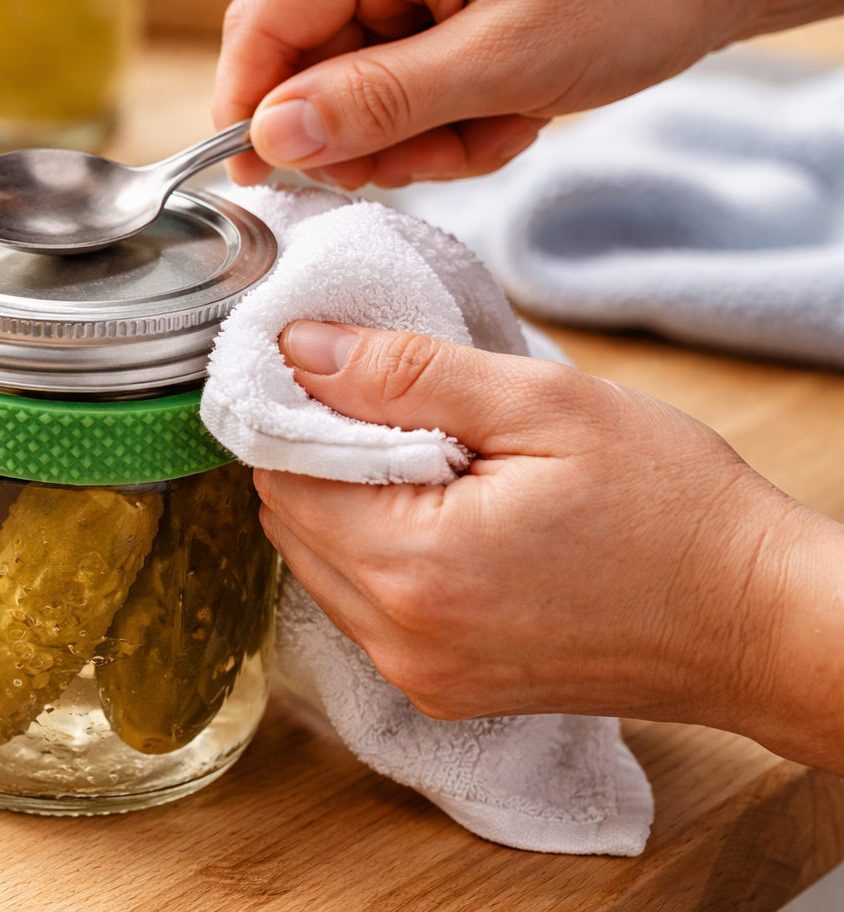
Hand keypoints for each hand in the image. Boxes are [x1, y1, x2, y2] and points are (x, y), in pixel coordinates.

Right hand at [213, 0, 843, 189]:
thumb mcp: (500, 60)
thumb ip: (375, 104)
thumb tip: (274, 137)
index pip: (264, 21)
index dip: (250, 106)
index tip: (261, 179)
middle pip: (309, 61)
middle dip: (362, 132)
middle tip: (426, 160)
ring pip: (361, 85)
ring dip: (419, 133)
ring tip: (496, 127)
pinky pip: (411, 81)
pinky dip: (454, 116)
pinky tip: (512, 112)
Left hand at [259, 320, 843, 772]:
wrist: (756, 621)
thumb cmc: (672, 509)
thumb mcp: (540, 406)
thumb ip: (404, 374)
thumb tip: (299, 348)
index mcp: (414, 568)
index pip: (280, 477)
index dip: (296, 413)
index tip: (344, 373)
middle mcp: (399, 639)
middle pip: (291, 525)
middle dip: (318, 458)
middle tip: (398, 411)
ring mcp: (418, 674)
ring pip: (321, 567)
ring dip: (347, 507)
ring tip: (435, 464)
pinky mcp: (440, 689)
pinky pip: (364, 609)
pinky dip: (378, 555)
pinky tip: (444, 517)